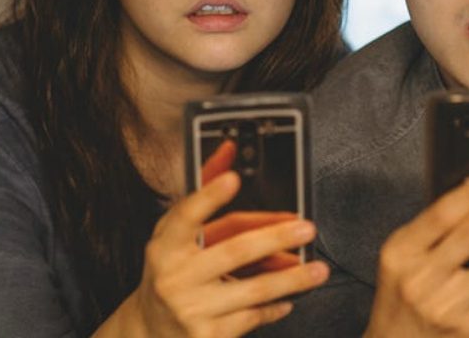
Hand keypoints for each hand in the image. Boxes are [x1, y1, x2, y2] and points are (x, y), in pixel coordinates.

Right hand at [95, 171, 328, 337]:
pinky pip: (253, 317)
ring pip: (253, 290)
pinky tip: (290, 299)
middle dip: (276, 238)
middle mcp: (175, 277)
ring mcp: (191, 309)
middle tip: (307, 228)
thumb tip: (228, 149)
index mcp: (165, 246)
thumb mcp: (176, 234)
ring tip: (317, 270)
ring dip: (292, 279)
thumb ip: (203, 192)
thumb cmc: (172, 271)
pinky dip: (276, 306)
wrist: (150, 331)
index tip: (234, 179)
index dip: (208, 196)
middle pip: (234, 252)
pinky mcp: (208, 335)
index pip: (185, 216)